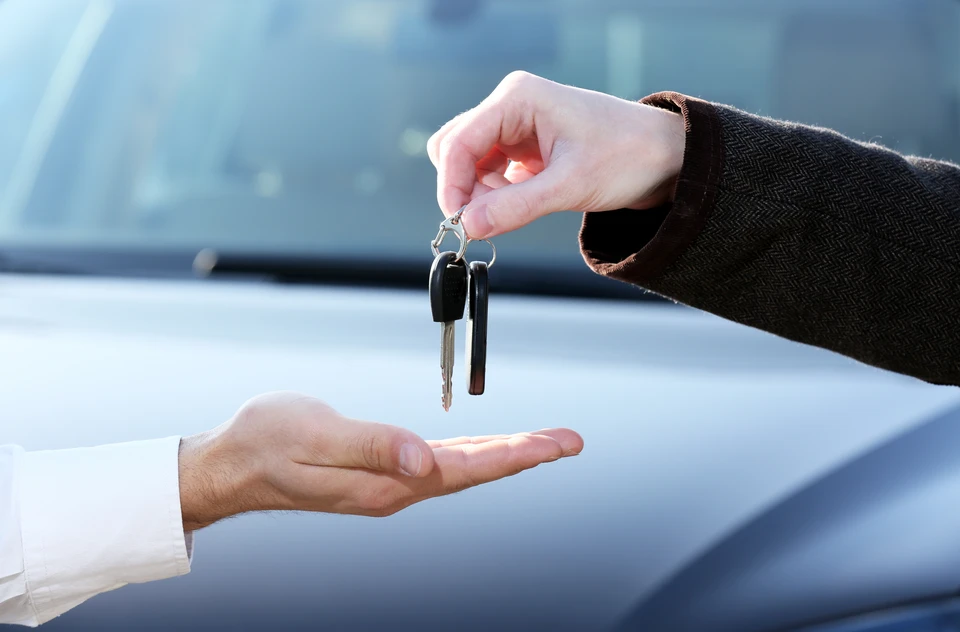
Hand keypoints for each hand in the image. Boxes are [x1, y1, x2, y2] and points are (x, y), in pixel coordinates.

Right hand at [177, 392, 582, 529]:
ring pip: (461, 469)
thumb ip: (373, 446)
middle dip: (526, 456)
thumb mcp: (315, 435)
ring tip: (543, 444)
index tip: (554, 445)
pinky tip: (487, 451)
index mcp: (385, 483)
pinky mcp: (380, 472)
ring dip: (505, 456)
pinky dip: (473, 455)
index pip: (465, 470)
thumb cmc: (266, 443)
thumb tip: (425, 461)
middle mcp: (394, 489)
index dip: (514, 457)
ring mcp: (388, 483)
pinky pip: (440, 464)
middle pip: (474, 471)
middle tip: (569, 441)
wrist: (231, 464)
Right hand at [427, 71, 685, 238]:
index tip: (458, 224)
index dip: (451, 185)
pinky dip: (494, 195)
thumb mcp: (570, 186)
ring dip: (479, 195)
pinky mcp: (525, 148)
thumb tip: (468, 226)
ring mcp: (517, 126)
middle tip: (482, 223)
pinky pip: (490, 173)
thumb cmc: (628, 157)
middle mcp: (511, 106)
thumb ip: (515, 207)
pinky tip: (515, 208)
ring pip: (470, 164)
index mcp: (518, 98)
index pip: (459, 142)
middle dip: (463, 190)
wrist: (666, 159)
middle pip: (456, 149)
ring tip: (508, 216)